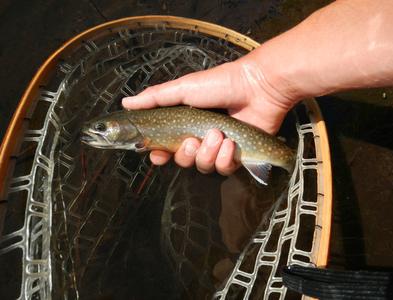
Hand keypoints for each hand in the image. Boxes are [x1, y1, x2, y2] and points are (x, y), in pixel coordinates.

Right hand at [122, 58, 294, 174]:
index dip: (160, 155)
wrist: (257, 87)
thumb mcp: (183, 88)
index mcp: (186, 123)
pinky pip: (223, 169)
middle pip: (183, 160)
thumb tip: (126, 103)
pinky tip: (229, 144)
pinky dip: (224, 158)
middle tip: (192, 140)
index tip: (157, 155)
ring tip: (218, 135)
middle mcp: (200, 137)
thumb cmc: (220, 84)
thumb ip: (155, 98)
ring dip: (207, 153)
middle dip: (185, 154)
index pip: (166, 147)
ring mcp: (219, 148)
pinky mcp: (237, 155)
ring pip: (202, 166)